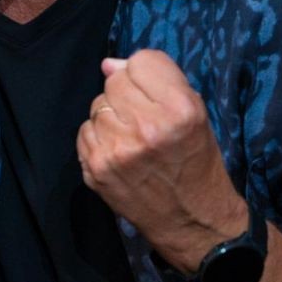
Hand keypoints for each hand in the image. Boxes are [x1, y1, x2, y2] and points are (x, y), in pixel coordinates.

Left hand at [77, 50, 247, 273]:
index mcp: (180, 109)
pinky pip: (84, 131)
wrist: (191, 220)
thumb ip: (157, 81)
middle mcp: (146, 127)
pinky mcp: (97, 169)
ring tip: (132, 137)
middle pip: (114, 82)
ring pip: (97, 105)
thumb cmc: (196, 161)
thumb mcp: (196, 114)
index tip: (156, 94)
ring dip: (111, 116)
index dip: (147, 75)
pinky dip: (99, 137)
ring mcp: (117, 150)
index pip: (141, 61)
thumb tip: (108, 64)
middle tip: (143, 118)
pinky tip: (118, 152)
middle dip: (127, 94)